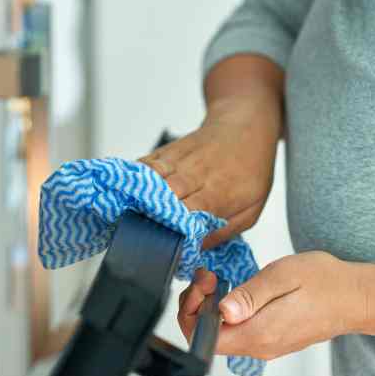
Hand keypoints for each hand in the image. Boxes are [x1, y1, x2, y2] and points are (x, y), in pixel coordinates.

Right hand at [136, 99, 279, 251]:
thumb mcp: (251, 208)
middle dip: (154, 215)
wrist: (243, 126)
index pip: (192, 212)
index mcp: (218, 192)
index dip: (177, 227)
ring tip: (126, 213)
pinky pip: (144, 165)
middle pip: (167, 195)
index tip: (165, 243)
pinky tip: (123, 190)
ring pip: (151, 178)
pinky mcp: (165, 151)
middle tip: (140, 233)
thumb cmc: (249, 169)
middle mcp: (195, 175)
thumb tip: (196, 249)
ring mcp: (177, 160)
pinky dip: (132, 178)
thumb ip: (224, 231)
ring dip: (138, 196)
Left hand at [177, 252, 364, 360]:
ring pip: (223, 335)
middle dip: (198, 306)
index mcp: (260, 332)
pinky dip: (228, 313)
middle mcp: (261, 346)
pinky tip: (236, 292)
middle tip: (209, 276)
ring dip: (212, 308)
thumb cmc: (325, 282)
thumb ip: (250, 295)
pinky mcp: (273, 340)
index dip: (192, 310)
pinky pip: (239, 332)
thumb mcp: (283, 275)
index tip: (204, 282)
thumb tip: (223, 310)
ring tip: (218, 280)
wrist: (356, 298)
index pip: (205, 338)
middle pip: (210, 338)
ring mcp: (267, 346)